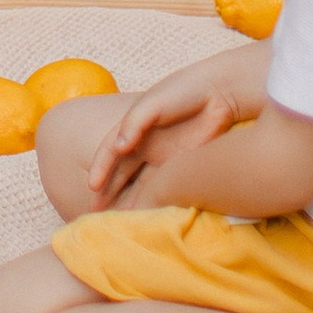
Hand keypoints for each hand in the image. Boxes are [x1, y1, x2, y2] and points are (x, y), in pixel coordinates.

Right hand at [85, 69, 247, 208]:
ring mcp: (165, 157)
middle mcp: (147, 145)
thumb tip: (118, 147)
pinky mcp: (184, 166)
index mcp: (134, 127)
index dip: (100, 168)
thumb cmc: (182, 91)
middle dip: (108, 190)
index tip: (92, 186)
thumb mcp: (152, 102)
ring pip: (142, 183)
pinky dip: (156, 201)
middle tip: (96, 212)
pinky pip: (166, 187)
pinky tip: (150, 216)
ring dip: (130, 200)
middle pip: (122, 172)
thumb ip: (134, 123)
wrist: (220, 93)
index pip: (111, 151)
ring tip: (119, 221)